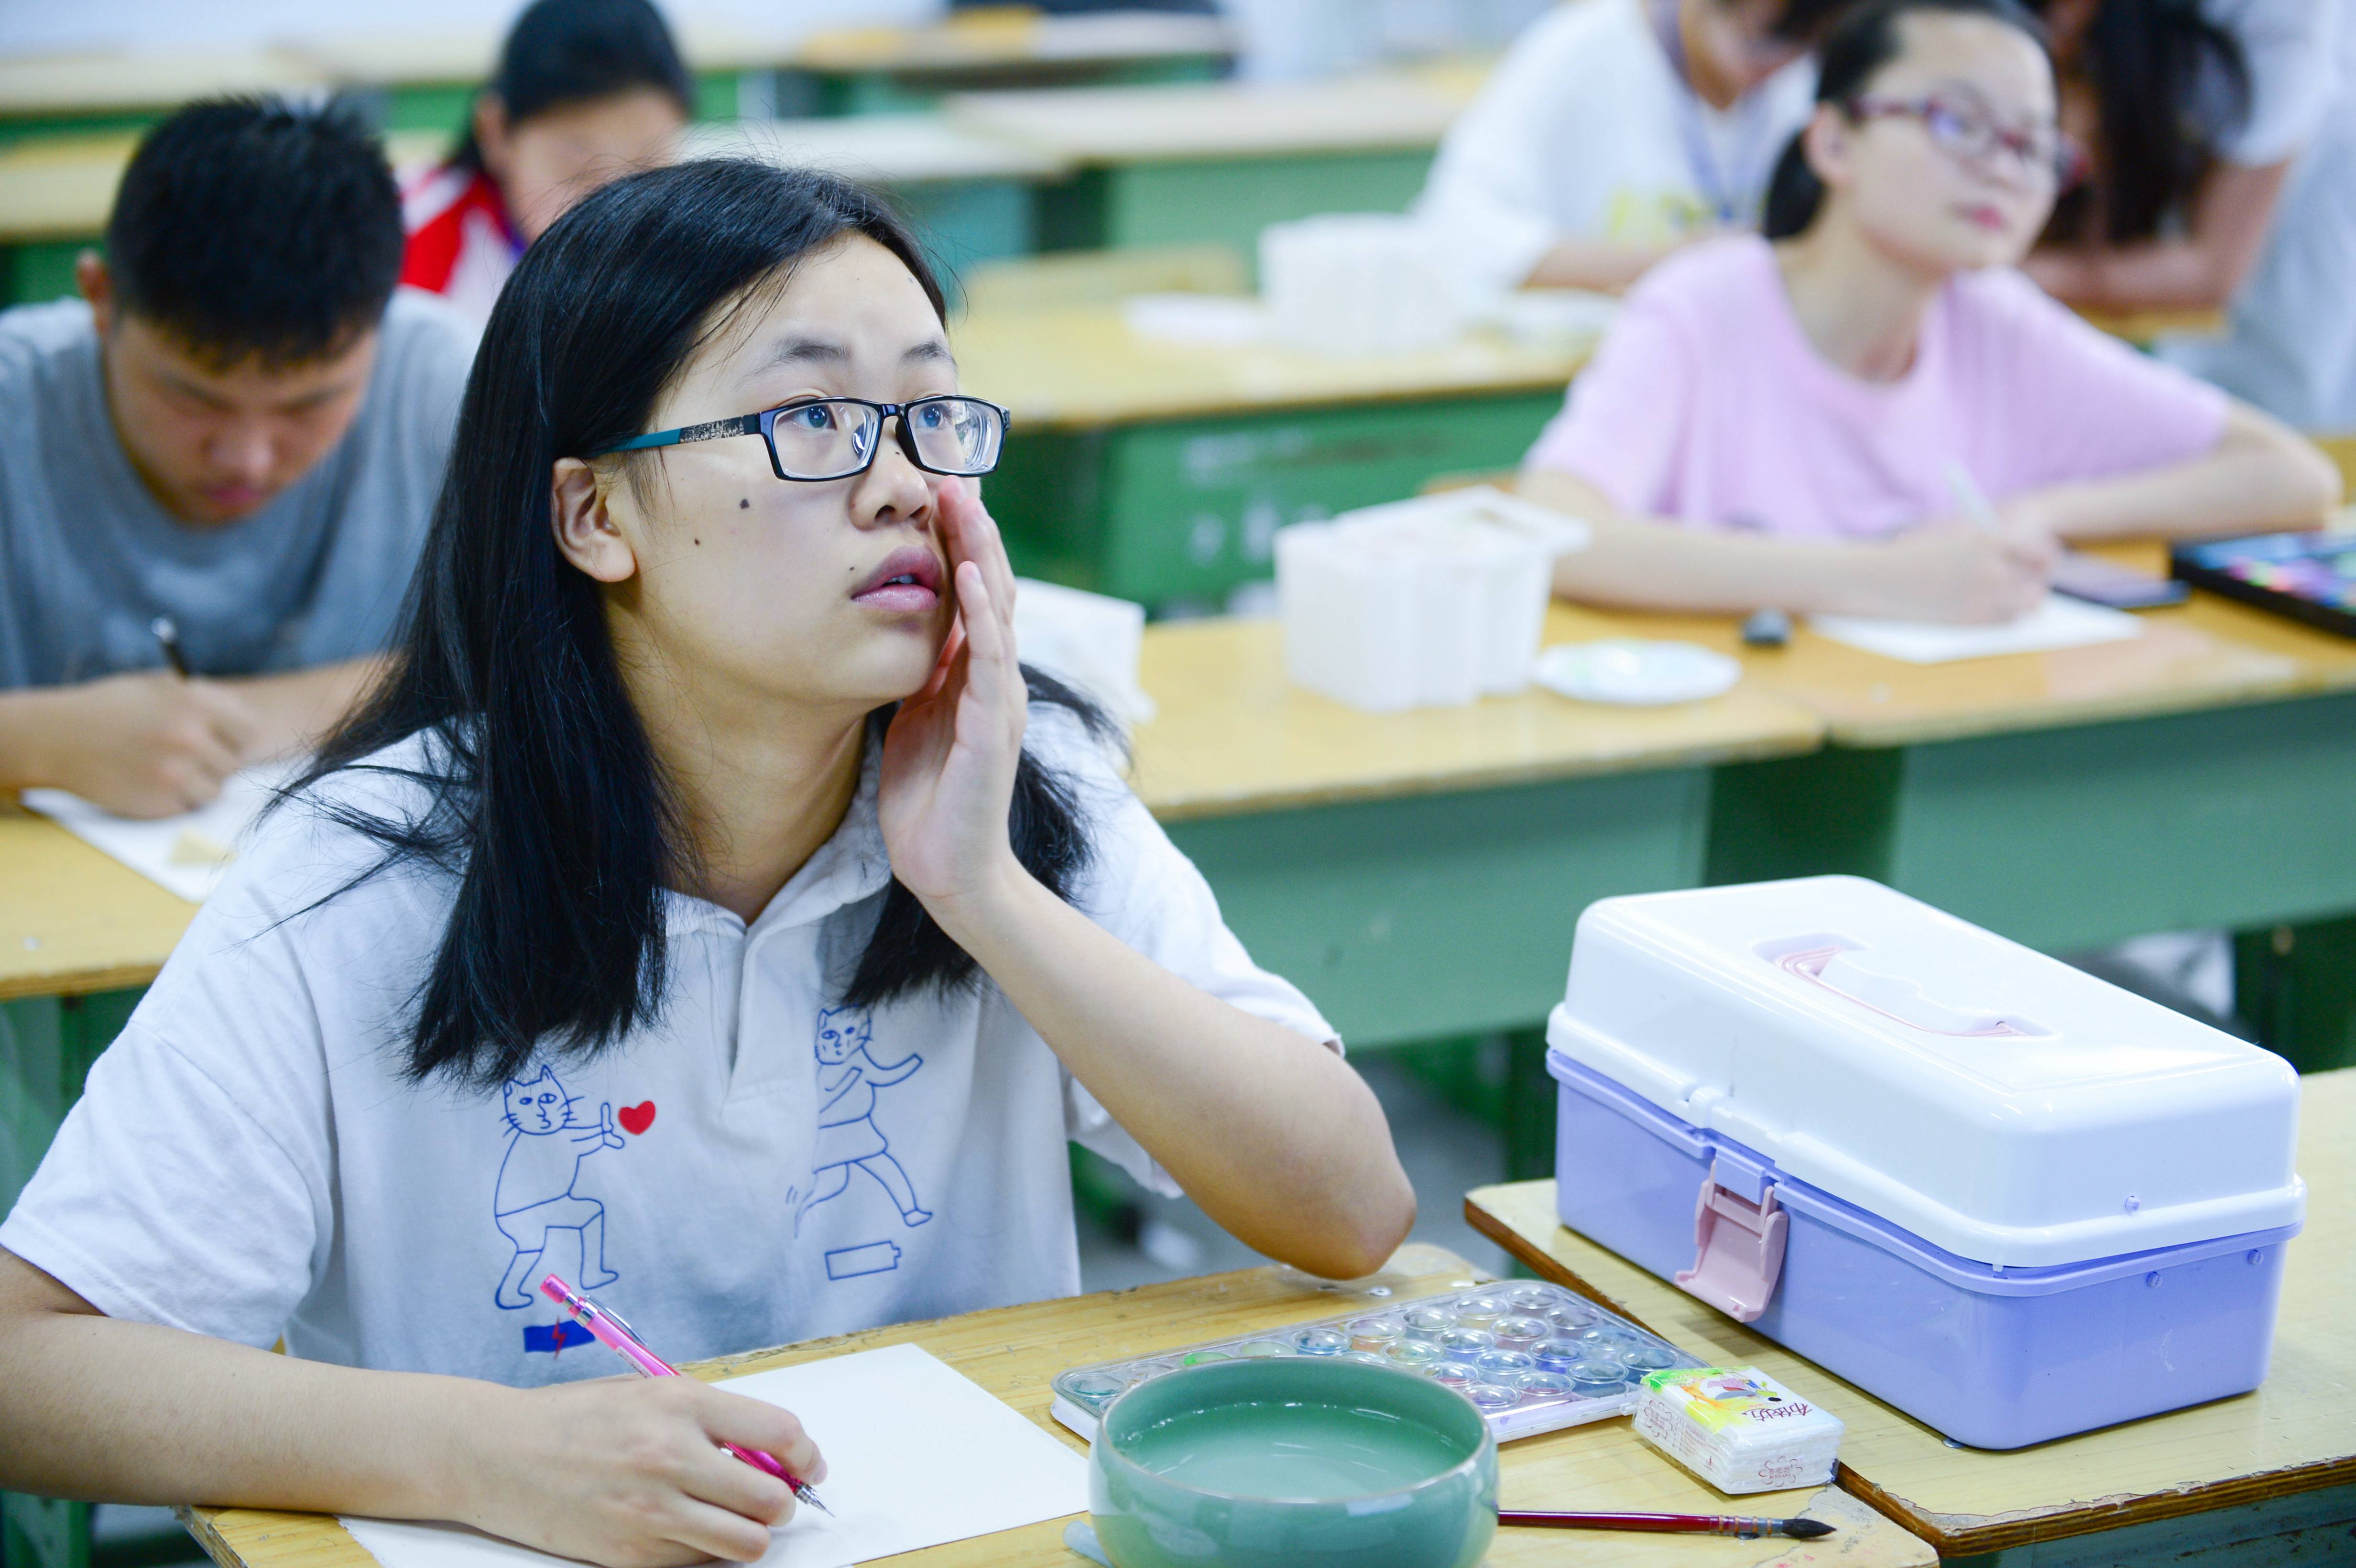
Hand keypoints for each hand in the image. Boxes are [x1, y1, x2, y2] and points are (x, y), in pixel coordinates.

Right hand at [11, 670, 262, 816]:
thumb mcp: (158, 688)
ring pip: (214, 791)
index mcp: (195, 704)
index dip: (235, 740)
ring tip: (164, 769)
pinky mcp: (158, 802)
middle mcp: (190, 738)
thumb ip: (202, 701)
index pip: (249, 733)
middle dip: (214, 763)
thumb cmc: (109, 708)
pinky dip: (174, 801)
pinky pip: (187, 807)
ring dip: (197, 785)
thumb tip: (242, 720)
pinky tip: (148, 782)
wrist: (55, 736)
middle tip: (185, 757)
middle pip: (233, 765)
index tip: (221, 742)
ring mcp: (175, 773)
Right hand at [460, 1378, 823, 1567]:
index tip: (808, 1465)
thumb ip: (710, 1417)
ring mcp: (650, 1511)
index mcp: (681, 1404)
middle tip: (771, 1498)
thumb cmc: (576, 1417)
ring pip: (746, 1544)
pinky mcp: (630, 1555)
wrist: (497, 1453)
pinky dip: (705, 1554)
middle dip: (783, 1502)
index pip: (779, 1433)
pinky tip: (687, 1532)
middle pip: (771, 1499)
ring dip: (751, 1535)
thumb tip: (769, 1453)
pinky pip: (699, 1565)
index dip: (806, 1454)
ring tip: (734, 1520)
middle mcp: (670, 1456)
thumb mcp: (649, 1393)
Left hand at [876, 479, 1029, 913]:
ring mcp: (1000, 701)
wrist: (949, 870)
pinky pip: (989, 659)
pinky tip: (968, 576)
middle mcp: (996, 679)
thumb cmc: (930, 800)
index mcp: (976, 676)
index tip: (940, 493)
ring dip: (980, 553)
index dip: (961, 543)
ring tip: (963, 504)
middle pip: (992, 588)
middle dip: (973, 531)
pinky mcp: (993, 727)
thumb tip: (903, 630)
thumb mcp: (916, 720)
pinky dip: (980, 615)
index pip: (974, 595)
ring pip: (996, 611)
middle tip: (953, 475)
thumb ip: (921, 675)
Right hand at [1868, 519, 2055, 623]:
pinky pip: (2008, 621)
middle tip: (2031, 577)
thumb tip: (2028, 551)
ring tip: (2013, 593)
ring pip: (2028, 604)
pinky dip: (2009, 614)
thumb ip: (1994, 541)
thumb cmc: (1918, 553)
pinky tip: (1994, 605)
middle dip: (2036, 579)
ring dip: (2026, 599)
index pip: (2041, 551)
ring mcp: (1982, 599)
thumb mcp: (1959, 535)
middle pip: (2038, 580)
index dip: (2045, 555)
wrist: (1884, 579)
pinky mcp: (1971, 620)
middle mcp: (1991, 571)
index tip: (2042, 557)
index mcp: (1988, 542)